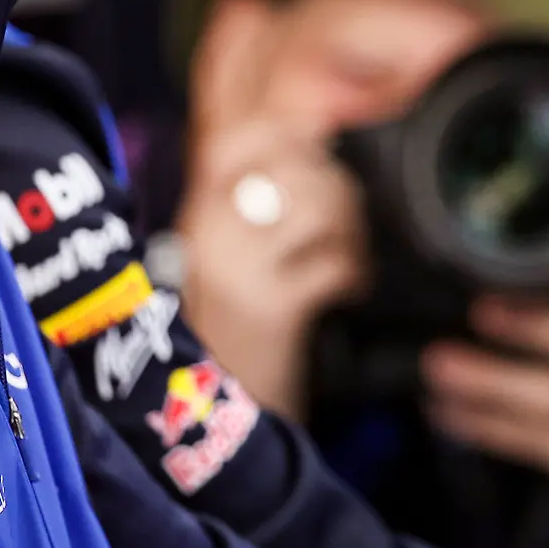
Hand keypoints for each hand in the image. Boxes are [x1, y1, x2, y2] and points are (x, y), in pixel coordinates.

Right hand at [178, 117, 366, 417]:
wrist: (204, 417)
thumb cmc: (226, 328)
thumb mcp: (222, 257)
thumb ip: (248, 205)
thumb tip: (308, 144)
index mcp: (195, 209)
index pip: (239, 137)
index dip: (289, 130)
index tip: (320, 146)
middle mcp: (207, 229)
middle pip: (294, 166)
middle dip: (336, 185)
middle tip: (347, 217)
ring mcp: (235, 267)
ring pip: (319, 206)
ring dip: (351, 228)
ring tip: (350, 252)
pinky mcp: (269, 307)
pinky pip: (335, 263)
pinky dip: (353, 272)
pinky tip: (348, 288)